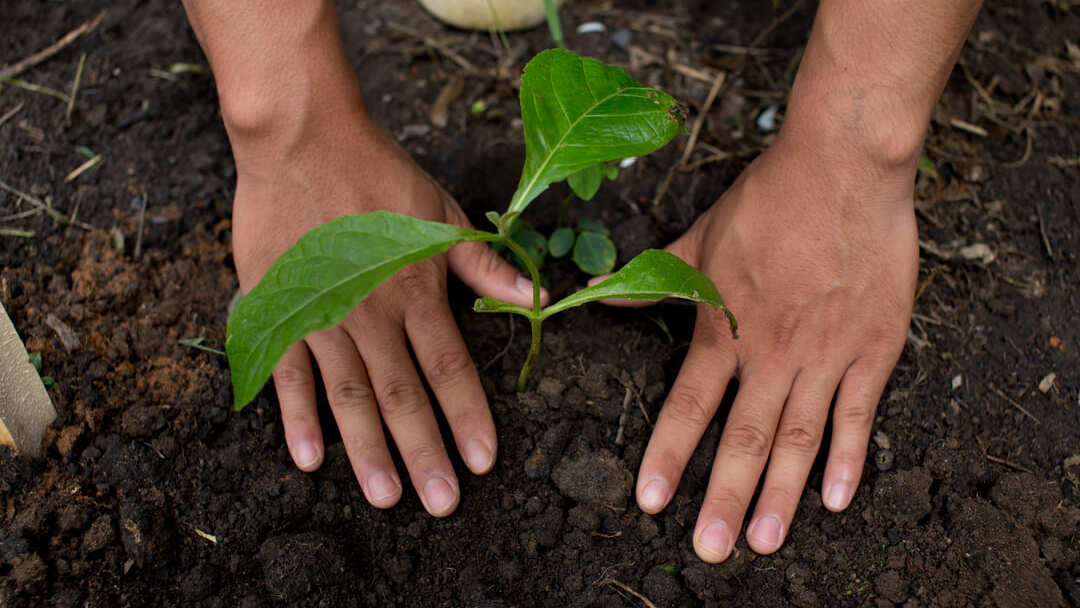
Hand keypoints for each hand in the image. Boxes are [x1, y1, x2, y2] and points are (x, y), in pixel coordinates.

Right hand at [230, 107, 541, 516]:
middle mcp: (372, 314)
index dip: (468, 417)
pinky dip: (297, 417)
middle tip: (441, 504)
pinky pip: (288, 373)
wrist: (302, 140)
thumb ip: (482, 264)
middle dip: (425, 454)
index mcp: (417, 291)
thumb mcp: (443, 213)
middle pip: (403, 396)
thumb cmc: (379, 174)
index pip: (450, 368)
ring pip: (350, 396)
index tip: (484, 462)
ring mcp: (321, 316)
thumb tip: (534, 296)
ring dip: (368, 450)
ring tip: (387, 497)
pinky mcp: (278, 311)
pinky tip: (311, 458)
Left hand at [636, 131, 917, 560]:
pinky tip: (837, 500)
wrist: (842, 166)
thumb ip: (654, 278)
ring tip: (762, 541)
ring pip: (799, 438)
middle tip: (710, 550)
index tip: (650, 500)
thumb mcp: (698, 236)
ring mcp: (826, 354)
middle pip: (745, 437)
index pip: (689, 404)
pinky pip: (859, 414)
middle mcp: (772, 351)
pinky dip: (848, 459)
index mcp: (725, 326)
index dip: (668, 454)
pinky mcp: (873, 349)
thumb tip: (601, 295)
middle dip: (723, 497)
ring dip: (781, 495)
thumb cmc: (768, 199)